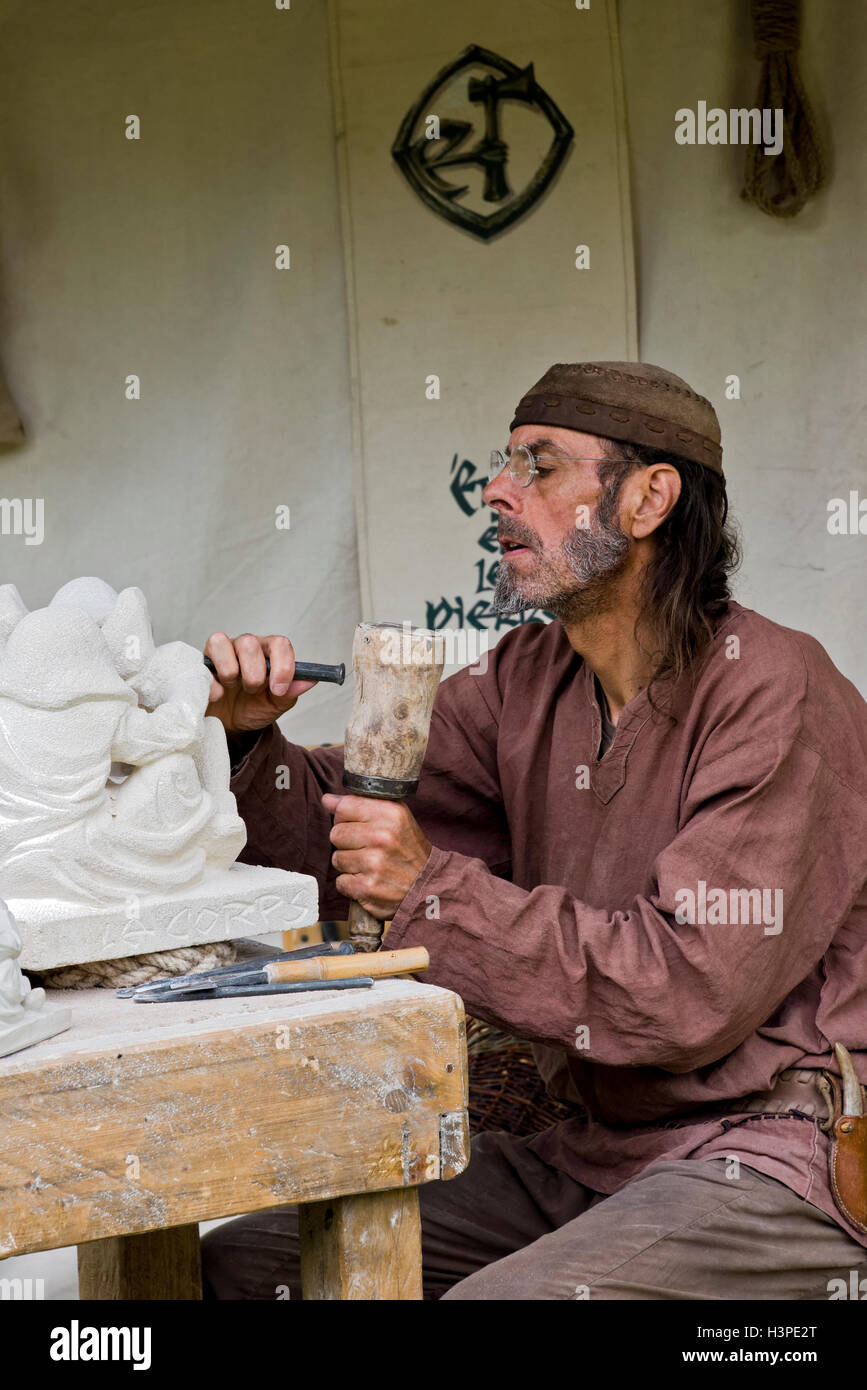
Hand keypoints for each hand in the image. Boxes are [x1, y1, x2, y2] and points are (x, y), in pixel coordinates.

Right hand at [204, 632, 316, 732]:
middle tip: (252, 691)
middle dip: (253, 674)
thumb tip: (310, 680)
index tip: (278, 689)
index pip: (279, 643)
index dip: (281, 665)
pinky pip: (202, 665)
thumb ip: (290, 692)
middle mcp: (244, 646)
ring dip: (230, 672)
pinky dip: (213, 686)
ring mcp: (220, 652)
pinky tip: (218, 695)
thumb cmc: (253, 708)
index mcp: (268, 653)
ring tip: (232, 688)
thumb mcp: (275, 705)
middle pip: (249, 642)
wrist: (229, 726)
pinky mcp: (200, 663)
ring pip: (222, 643)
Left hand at [322, 793, 431, 918]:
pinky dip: (352, 885)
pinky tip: (369, 881)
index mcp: (390, 813)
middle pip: (336, 833)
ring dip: (349, 865)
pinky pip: (340, 882)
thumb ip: (360, 805)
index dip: (346, 818)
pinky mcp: (367, 888)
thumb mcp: (395, 818)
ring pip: (336, 859)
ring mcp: (374, 863)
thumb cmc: (408, 849)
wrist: (428, 886)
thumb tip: (327, 800)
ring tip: (371, 866)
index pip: (344, 807)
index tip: (359, 826)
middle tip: (367, 849)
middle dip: (347, 843)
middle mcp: (382, 836)